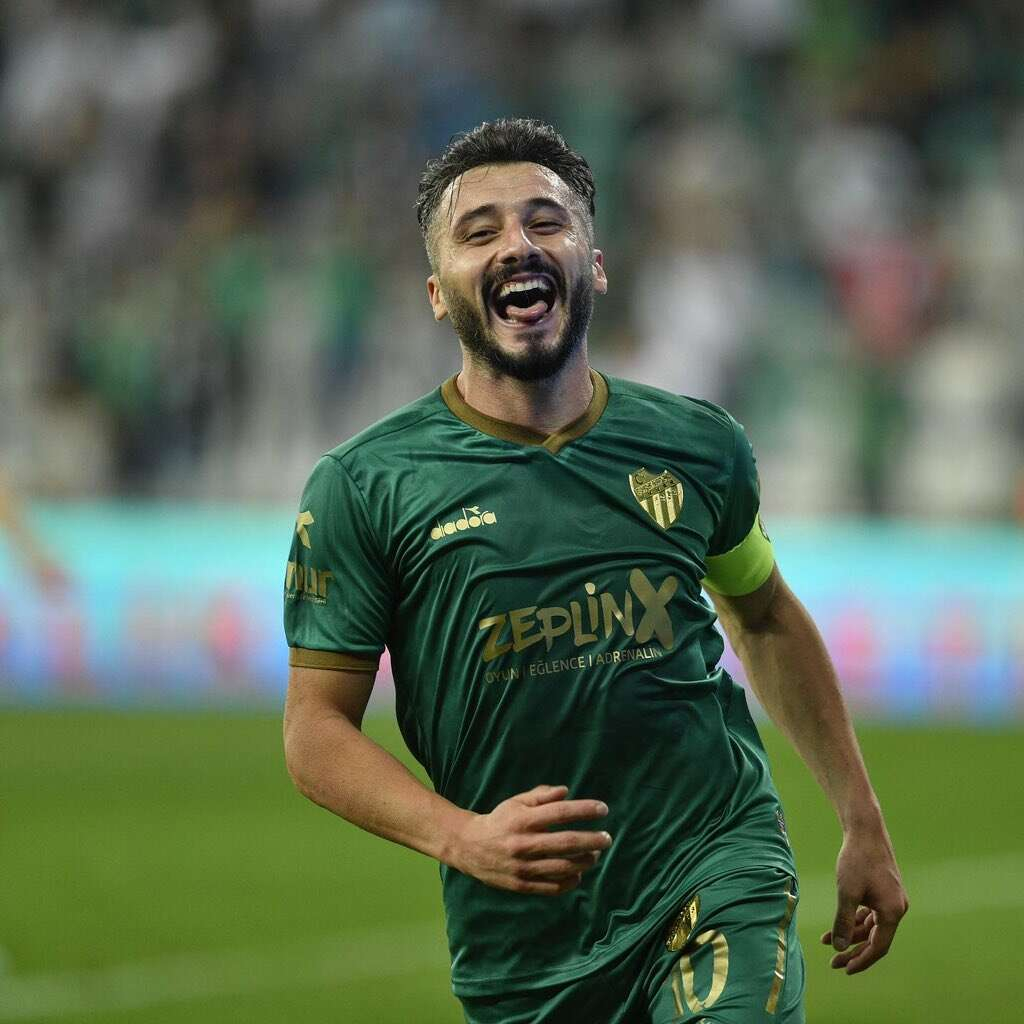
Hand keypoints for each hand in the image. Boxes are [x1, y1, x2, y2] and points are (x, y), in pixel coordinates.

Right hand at [450, 784, 611, 895]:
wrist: (469, 847)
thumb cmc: (499, 820)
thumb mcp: (516, 802)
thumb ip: (541, 797)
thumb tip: (567, 792)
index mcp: (523, 820)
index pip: (560, 813)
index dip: (584, 810)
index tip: (603, 809)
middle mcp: (523, 844)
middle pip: (566, 843)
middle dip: (592, 840)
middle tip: (607, 838)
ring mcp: (523, 867)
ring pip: (563, 867)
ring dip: (585, 862)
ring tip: (595, 855)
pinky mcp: (521, 885)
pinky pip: (552, 887)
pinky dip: (570, 881)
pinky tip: (579, 873)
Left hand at [821, 827, 908, 973]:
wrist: (865, 831)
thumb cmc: (857, 860)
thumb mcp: (847, 892)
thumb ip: (843, 921)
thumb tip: (839, 947)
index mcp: (893, 912)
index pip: (878, 946)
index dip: (862, 960)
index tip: (845, 969)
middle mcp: (896, 908)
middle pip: (874, 939)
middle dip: (853, 950)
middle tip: (834, 963)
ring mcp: (890, 900)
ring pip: (870, 927)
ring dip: (850, 934)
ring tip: (827, 942)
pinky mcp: (882, 891)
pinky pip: (869, 914)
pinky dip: (853, 920)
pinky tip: (836, 926)